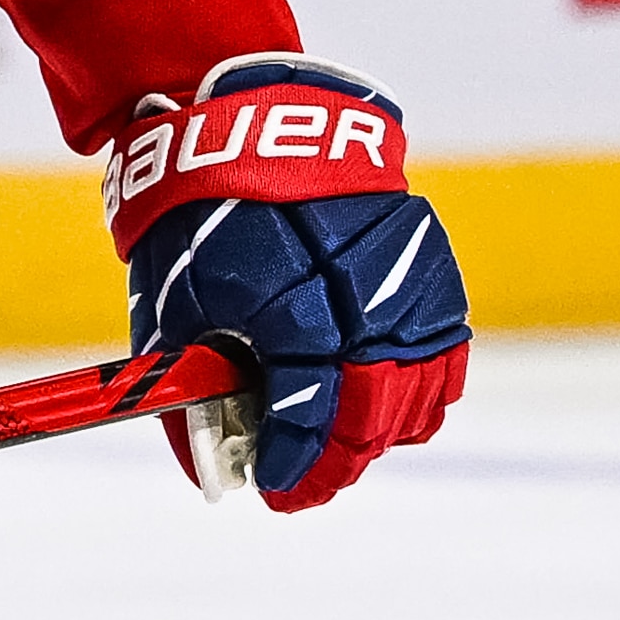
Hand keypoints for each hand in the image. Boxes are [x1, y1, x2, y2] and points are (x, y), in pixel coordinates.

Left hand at [110, 56, 469, 510]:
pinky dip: (416, 388)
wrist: (259, 127)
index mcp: (299, 313)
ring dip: (379, 432)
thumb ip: (193, 394)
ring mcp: (410, 285)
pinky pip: (443, 353)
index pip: (310, 420)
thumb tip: (211, 472)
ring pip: (420, 394)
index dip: (293, 467)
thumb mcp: (176, 308)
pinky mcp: (433, 269)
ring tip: (335, 446)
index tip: (272, 492)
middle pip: (371, 417)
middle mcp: (368, 302)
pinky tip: (379, 400)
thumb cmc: (203, 218)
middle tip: (300, 484)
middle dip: (335, 463)